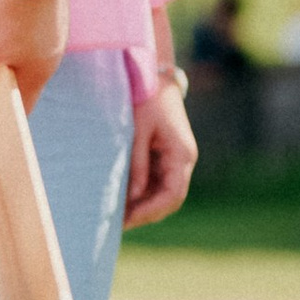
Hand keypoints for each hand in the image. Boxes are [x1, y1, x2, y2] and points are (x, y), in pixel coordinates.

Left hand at [0, 0, 70, 108]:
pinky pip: (22, 22)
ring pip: (21, 45)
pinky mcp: (43, 1)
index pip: (22, 104)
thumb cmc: (2, 9)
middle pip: (20, 73)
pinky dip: (5, 23)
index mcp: (39, 70)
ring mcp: (51, 23)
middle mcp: (51, 49)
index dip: (0, 112)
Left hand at [121, 76, 197, 229]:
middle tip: (116, 224)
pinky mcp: (166, 156)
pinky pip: (157, 182)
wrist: (155, 76)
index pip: (173, 195)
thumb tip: (133, 197)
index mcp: (182, 154)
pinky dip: (142, 193)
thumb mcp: (138, 130)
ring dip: (143, 205)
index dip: (150, 211)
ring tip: (116, 214)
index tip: (126, 221)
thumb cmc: (146, 99)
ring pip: (164, 193)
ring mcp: (176, 159)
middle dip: (146, 213)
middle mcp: (183, 160)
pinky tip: (122, 198)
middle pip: (170, 199)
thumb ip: (137, 164)